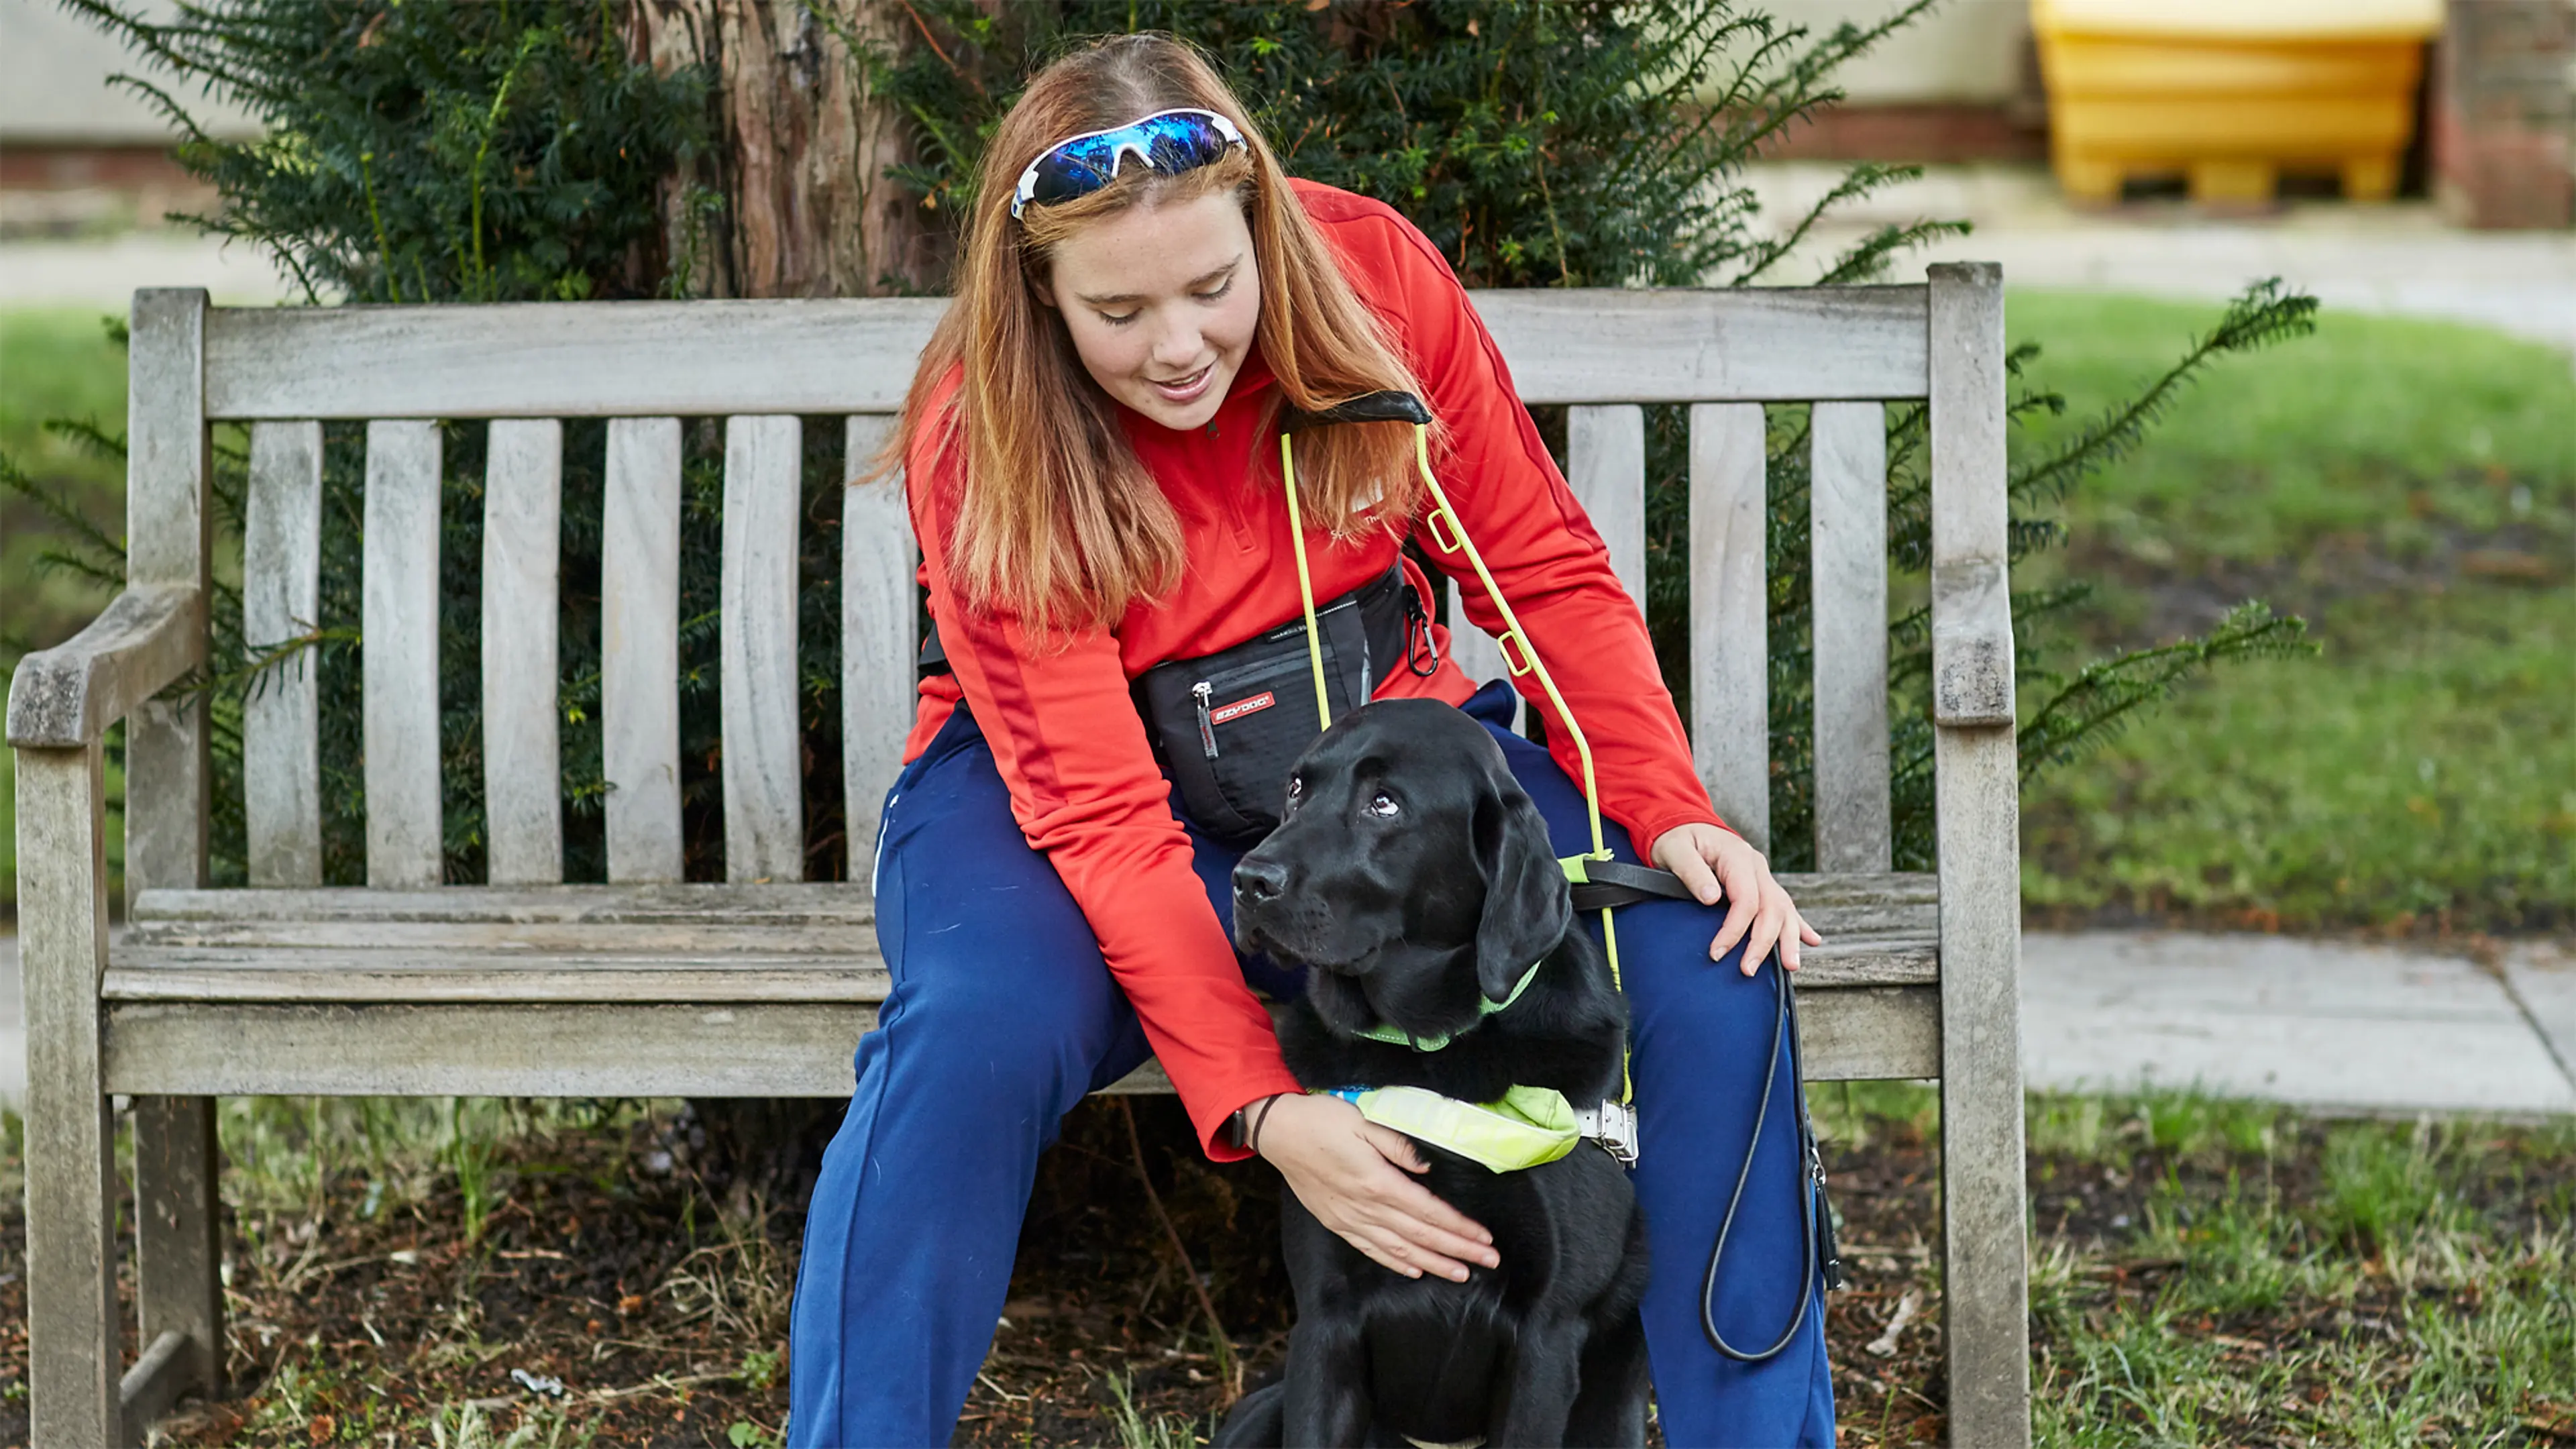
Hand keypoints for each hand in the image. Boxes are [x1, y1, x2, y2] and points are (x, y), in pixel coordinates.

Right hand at [1253, 1093, 1499, 1281]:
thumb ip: (1398, 1145)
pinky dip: (1395, 1263)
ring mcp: (1350, 1218)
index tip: (1484, 1238)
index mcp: (1377, 1181)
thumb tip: (1427, 1167)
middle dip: (1457, 1250)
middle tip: (1488, 1261)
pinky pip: (1371, 1249)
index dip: (1459, 1227)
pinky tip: (1415, 1270)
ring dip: (1433, 1263)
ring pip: (1399, 1249)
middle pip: (1420, 1235)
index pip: (1428, 1211)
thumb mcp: (1364, 1120)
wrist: (1279, 1132)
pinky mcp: (1337, 1222)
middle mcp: (1365, 1207)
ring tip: (1460, 1273)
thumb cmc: (1322, 1120)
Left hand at [1645, 821, 1821, 974]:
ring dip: (1788, 939)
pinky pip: (1784, 906)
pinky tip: (1812, 941)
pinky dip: (1798, 925)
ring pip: (1784, 909)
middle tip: (1747, 970)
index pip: (1746, 900)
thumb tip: (1711, 898)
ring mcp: (1762, 875)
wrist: (1682, 825)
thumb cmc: (1676, 839)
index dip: (1734, 930)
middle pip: (1771, 908)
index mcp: (1738, 856)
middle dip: (1763, 943)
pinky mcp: (1761, 884)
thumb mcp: (1674, 851)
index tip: (1717, 953)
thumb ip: (1692, 872)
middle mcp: (1756, 866)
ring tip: (1791, 967)